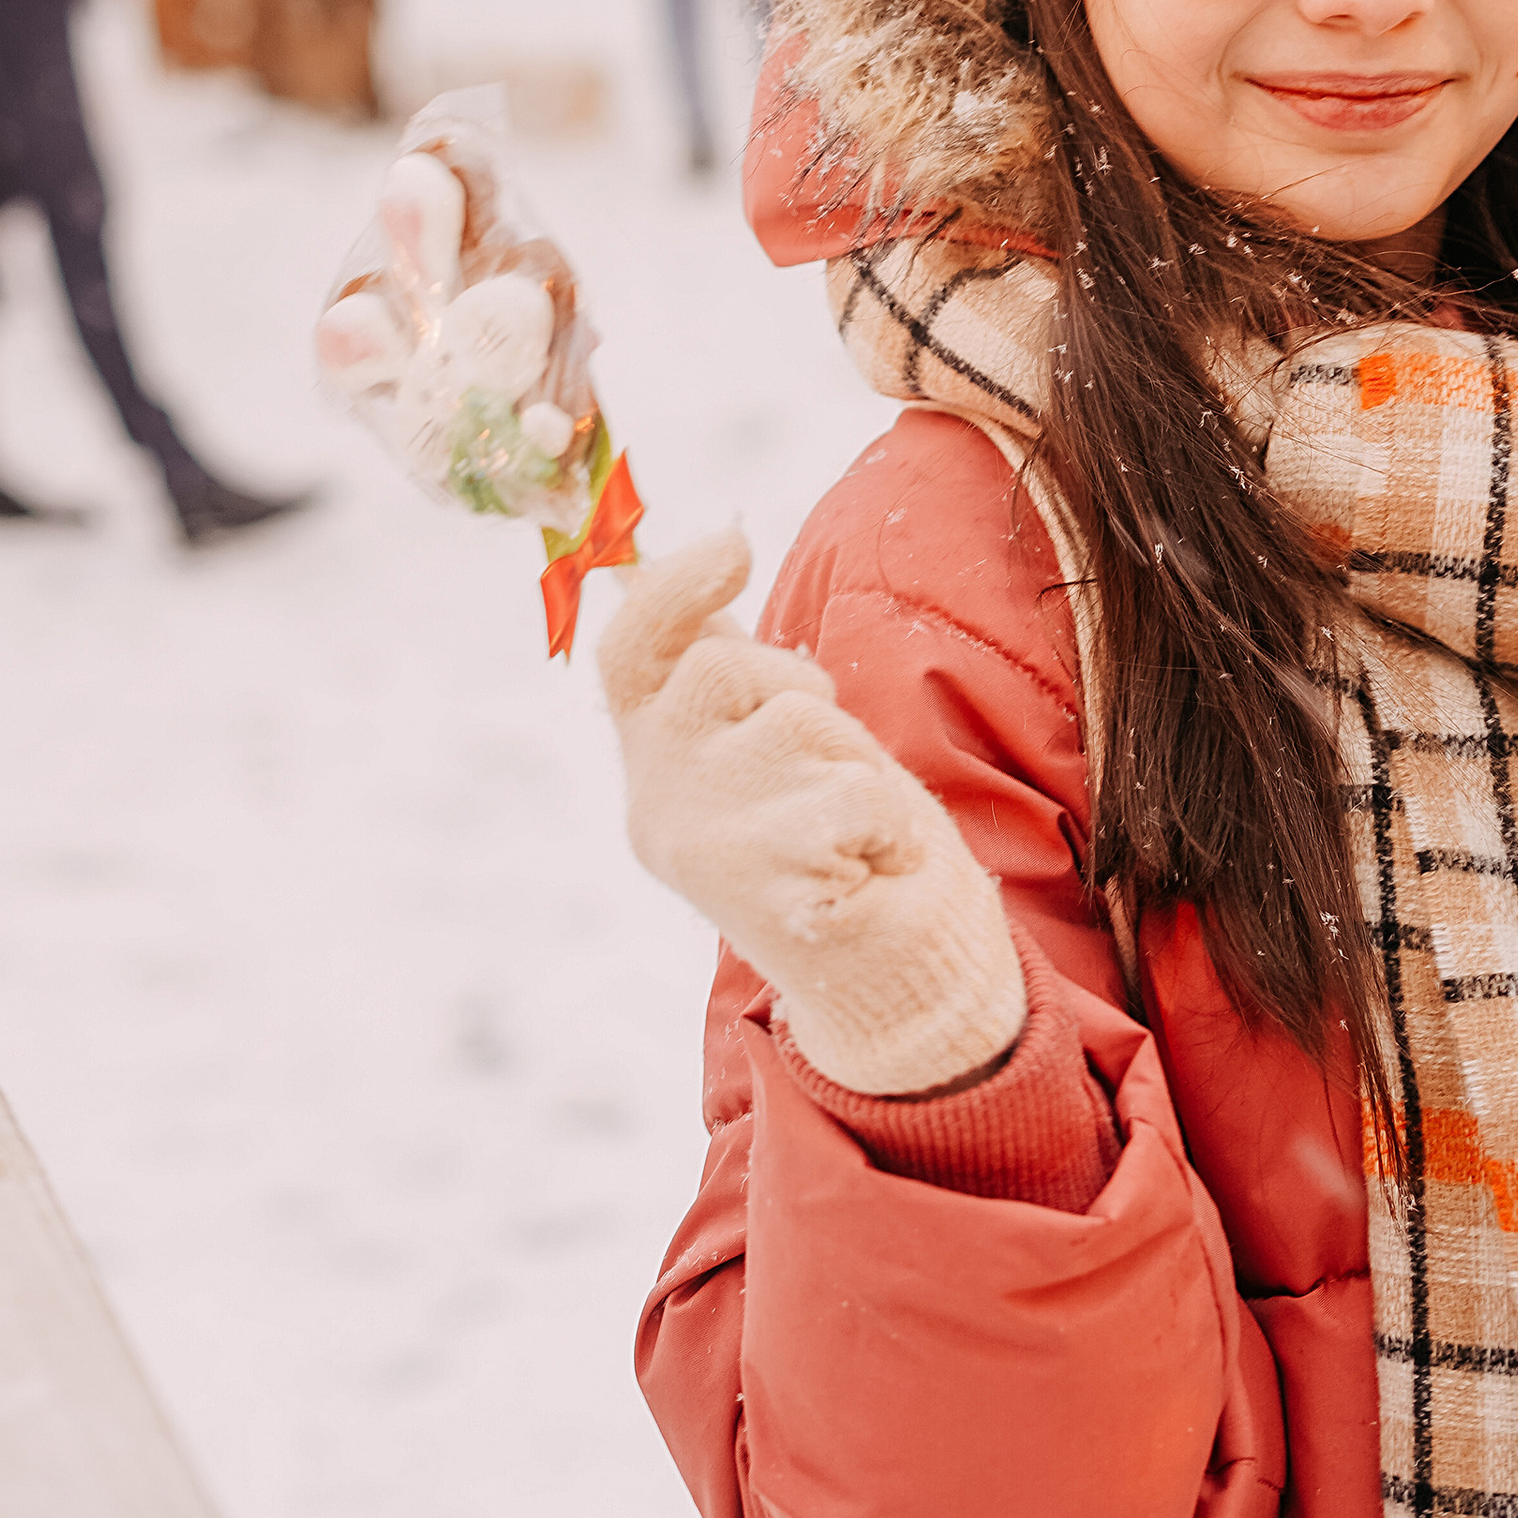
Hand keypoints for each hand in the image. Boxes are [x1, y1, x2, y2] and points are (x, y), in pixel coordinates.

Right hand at [599, 532, 1025, 1098]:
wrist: (878, 974)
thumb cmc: (825, 838)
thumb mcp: (760, 742)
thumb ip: (719, 654)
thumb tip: (688, 546)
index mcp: (652, 766)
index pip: (629, 655)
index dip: (672, 587)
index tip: (735, 543)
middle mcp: (659, 808)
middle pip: (716, 665)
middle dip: (793, 683)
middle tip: (822, 747)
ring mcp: (711, 851)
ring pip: (797, 721)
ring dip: (851, 757)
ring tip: (849, 825)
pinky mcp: (774, 893)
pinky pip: (856, 793)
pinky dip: (888, 824)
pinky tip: (871, 868)